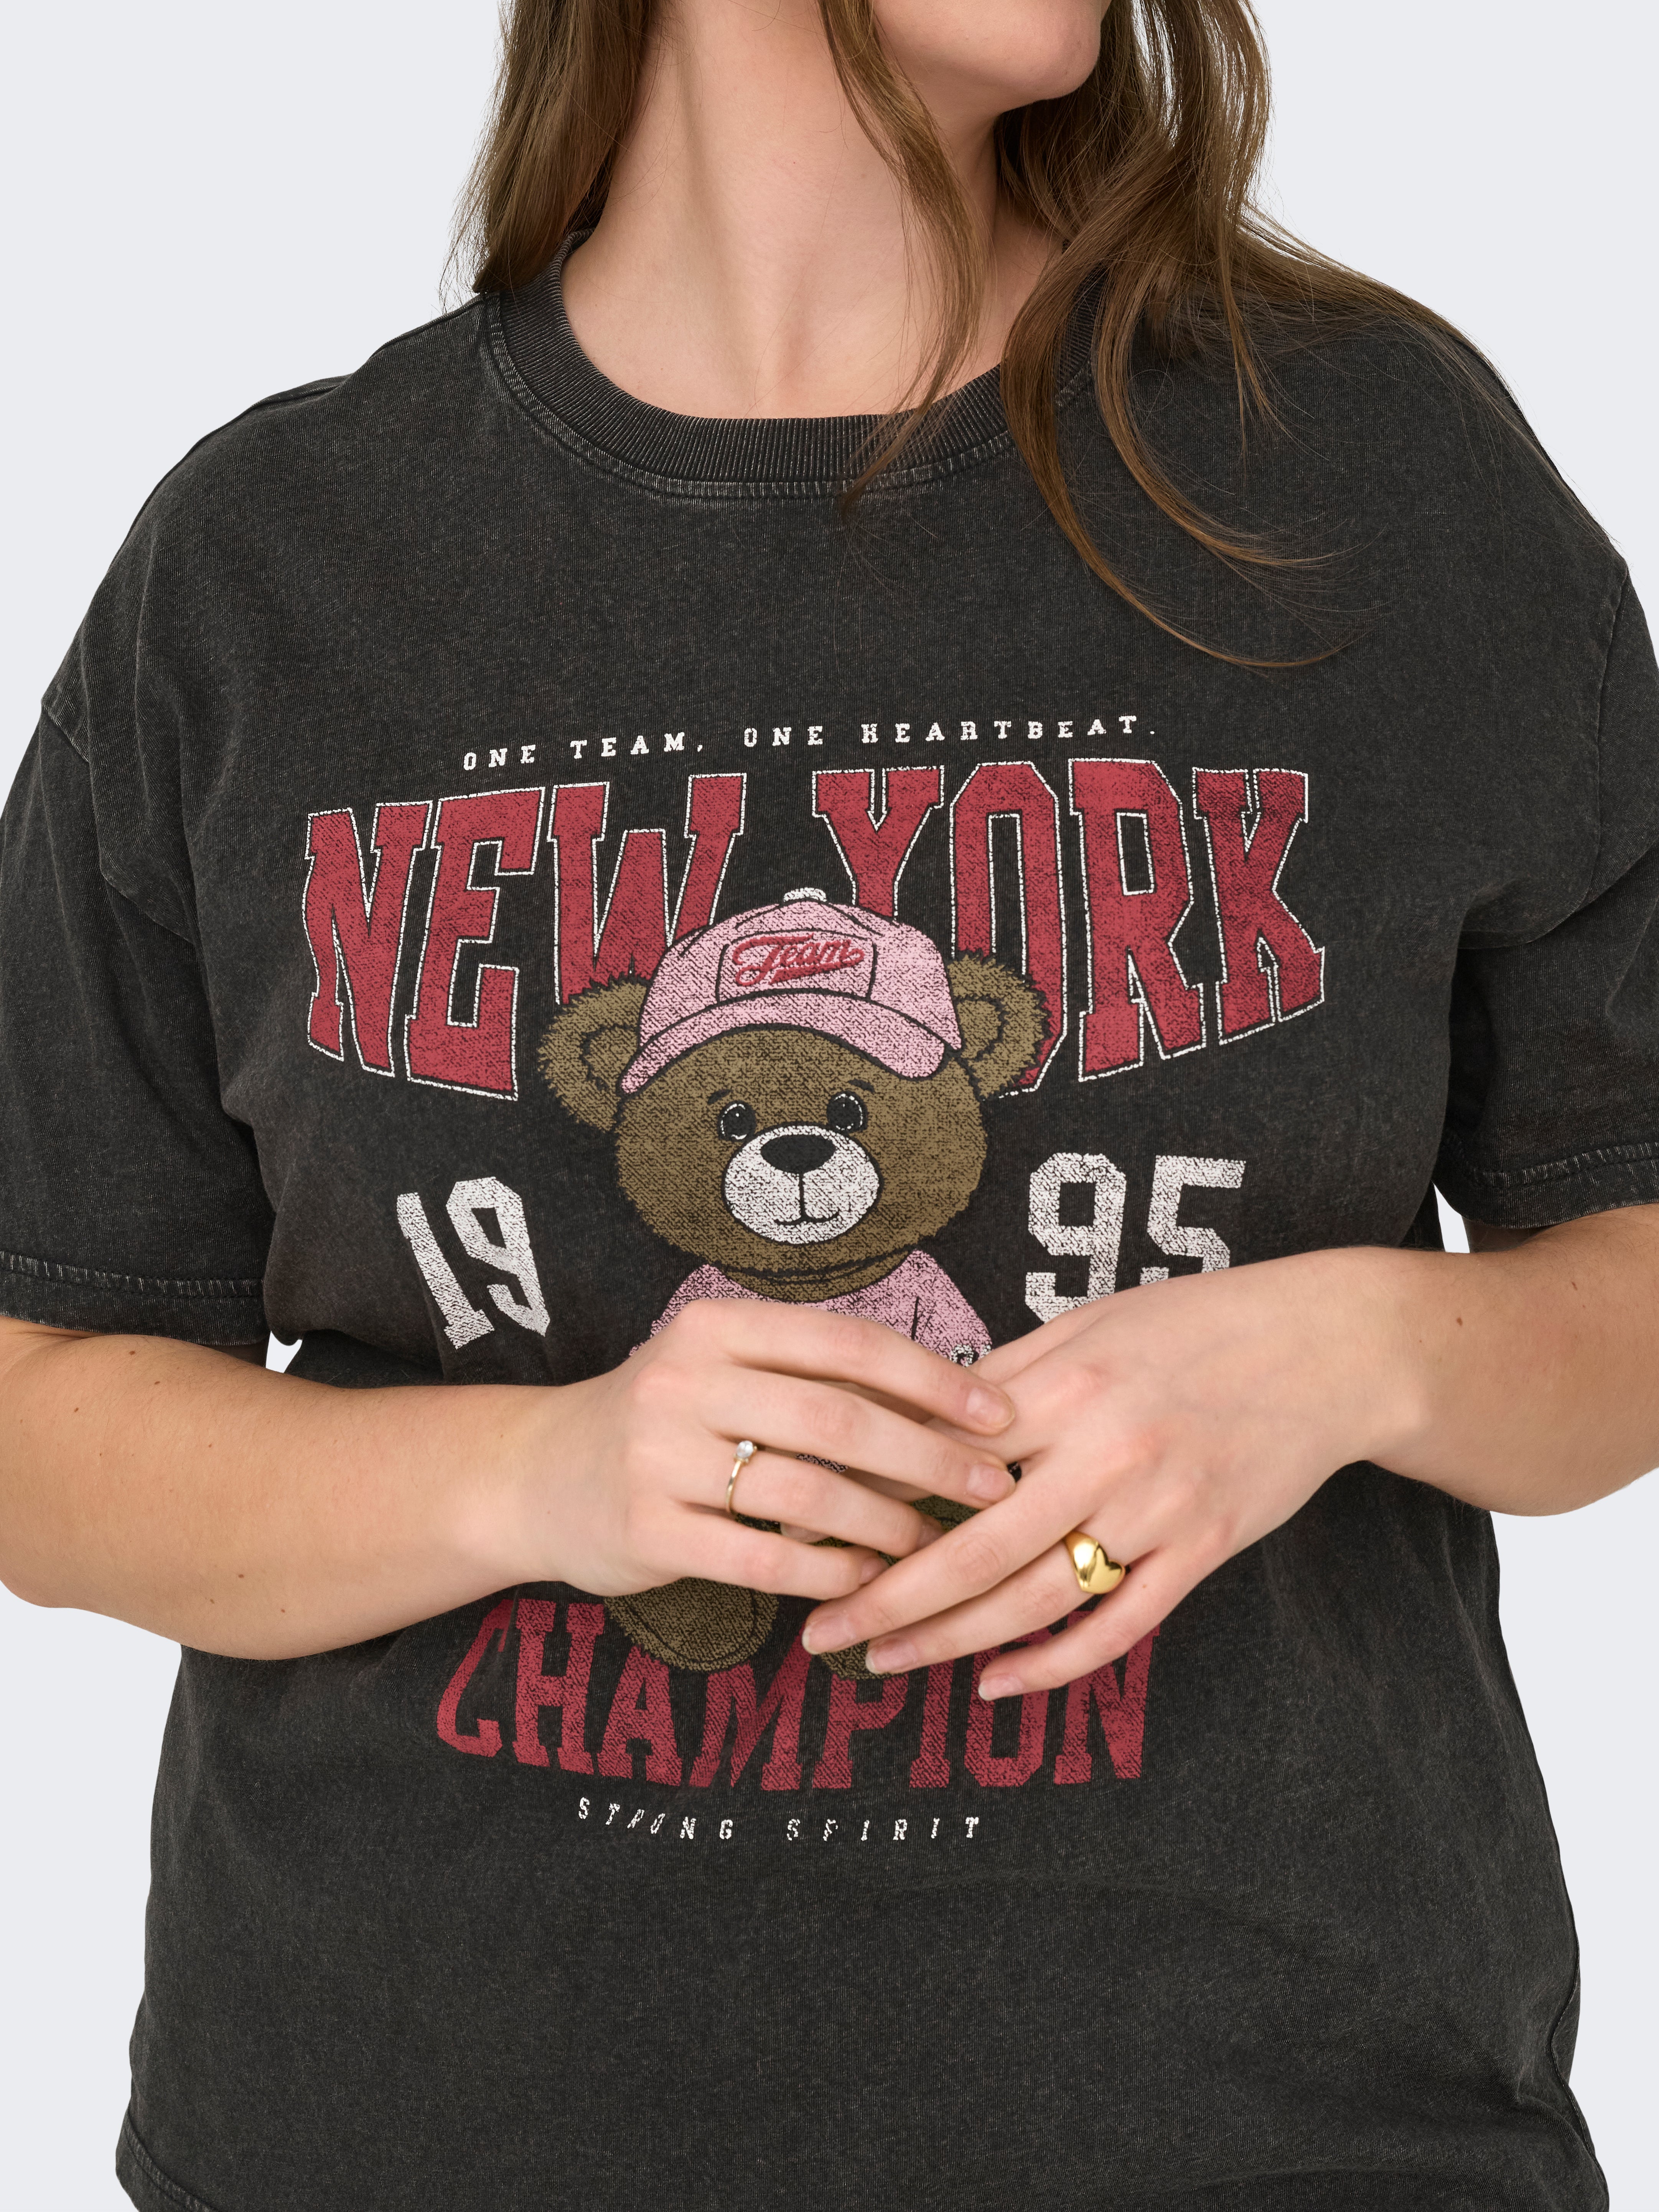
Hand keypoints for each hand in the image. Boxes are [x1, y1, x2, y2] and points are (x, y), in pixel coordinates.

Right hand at [516, 1299, 1016, 1604]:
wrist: (536, 1474)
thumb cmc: (664, 1420)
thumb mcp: (724, 1371)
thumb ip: (812, 1378)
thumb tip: (947, 1402)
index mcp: (717, 1327)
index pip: (848, 1343)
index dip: (932, 1379)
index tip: (997, 1413)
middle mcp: (684, 1380)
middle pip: (837, 1419)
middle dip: (929, 1456)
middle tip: (990, 1487)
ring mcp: (659, 1456)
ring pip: (807, 1493)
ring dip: (887, 1523)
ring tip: (932, 1542)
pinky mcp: (646, 1530)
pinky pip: (763, 1557)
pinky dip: (828, 1572)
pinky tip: (867, 1580)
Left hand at [800, 1248, 1421, 1694]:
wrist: (1327, 1347)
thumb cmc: (1196, 1323)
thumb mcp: (1092, 1323)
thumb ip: (1010, 1375)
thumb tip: (920, 1418)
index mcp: (1065, 1385)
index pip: (943, 1459)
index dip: (870, 1503)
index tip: (809, 1535)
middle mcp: (1105, 1451)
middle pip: (973, 1549)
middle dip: (887, 1600)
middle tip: (822, 1634)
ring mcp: (1158, 1508)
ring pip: (1035, 1599)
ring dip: (950, 1640)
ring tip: (885, 1663)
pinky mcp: (1203, 1550)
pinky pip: (1118, 1625)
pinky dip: (1052, 1663)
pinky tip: (995, 1683)